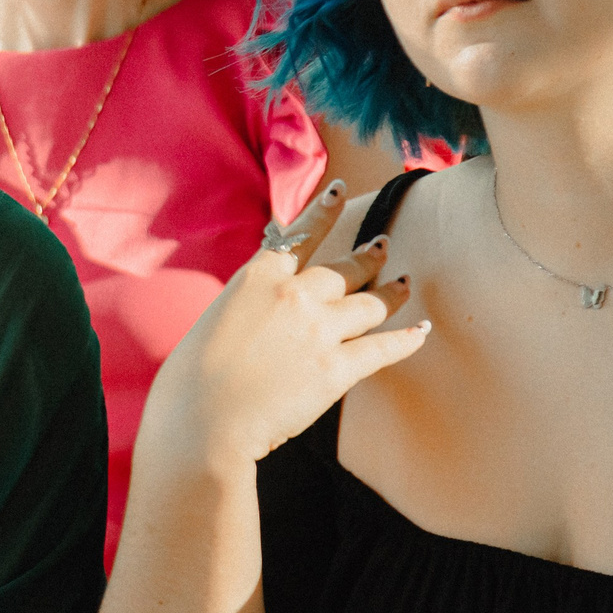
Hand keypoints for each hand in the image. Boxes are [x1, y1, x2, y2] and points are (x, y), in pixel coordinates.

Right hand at [155, 181, 433, 468]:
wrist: (202, 421)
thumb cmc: (191, 379)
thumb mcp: (215, 320)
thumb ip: (249, 305)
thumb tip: (267, 312)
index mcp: (258, 277)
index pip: (300, 234)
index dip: (324, 211)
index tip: (341, 191)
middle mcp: (294, 294)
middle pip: (345, 269)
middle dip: (368, 256)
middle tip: (382, 247)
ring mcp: (319, 330)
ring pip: (371, 303)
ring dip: (392, 292)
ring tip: (404, 284)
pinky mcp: (337, 369)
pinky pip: (383, 348)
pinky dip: (407, 339)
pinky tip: (421, 331)